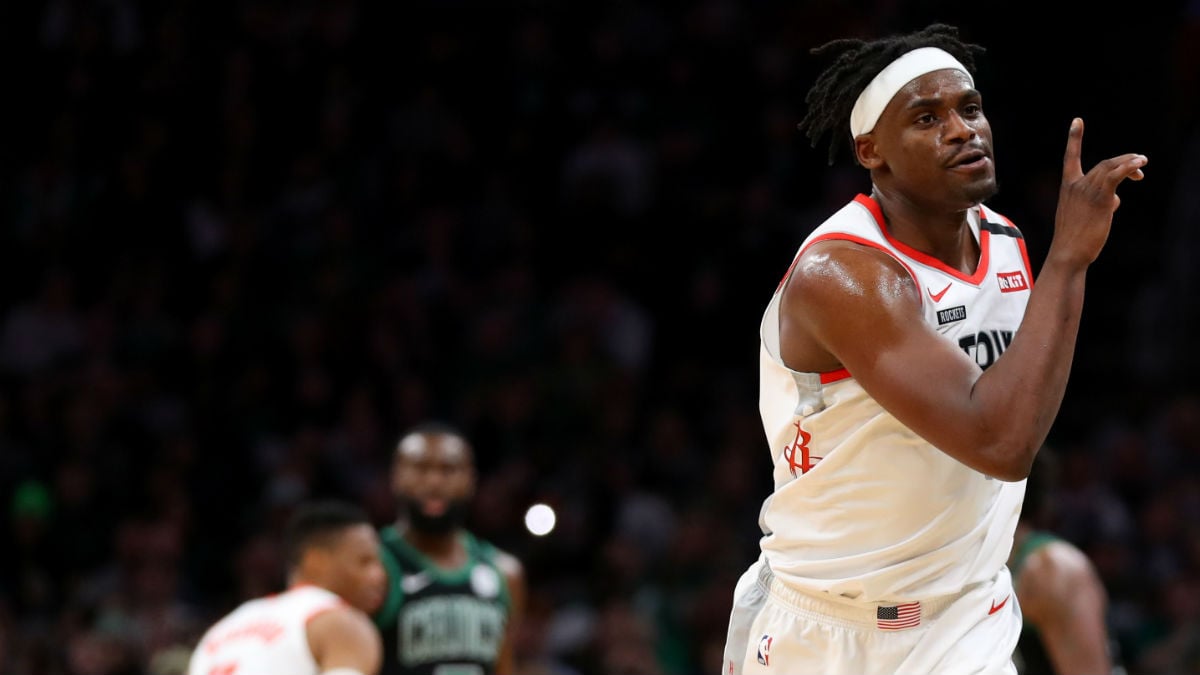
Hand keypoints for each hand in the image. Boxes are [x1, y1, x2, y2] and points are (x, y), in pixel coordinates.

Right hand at [1049, 118, 1146, 268]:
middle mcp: (1076, 185)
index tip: (1077, 121)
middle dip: (1124, 162)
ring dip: (1130, 163)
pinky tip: (1139, 164)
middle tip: (1141, 166)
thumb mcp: (1084, 215)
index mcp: (1067, 187)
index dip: (1074, 138)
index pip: (1070, 158)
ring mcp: (1087, 191)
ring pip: (1111, 167)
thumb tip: (1116, 199)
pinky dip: (1128, 167)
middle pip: (1104, 164)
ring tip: (1143, 163)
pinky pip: (1115, 176)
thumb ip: (1100, 201)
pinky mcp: (1101, 199)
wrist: (1068, 252)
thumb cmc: (1074, 238)